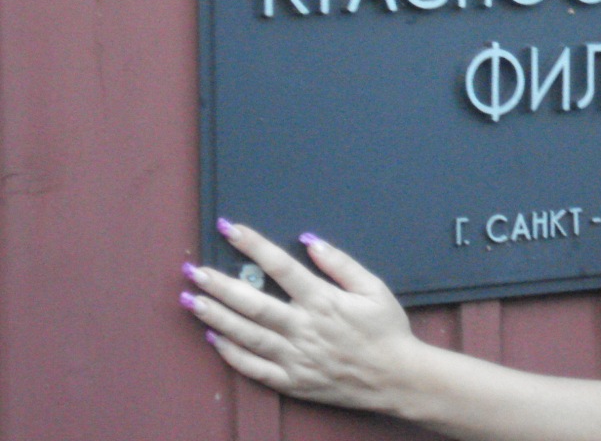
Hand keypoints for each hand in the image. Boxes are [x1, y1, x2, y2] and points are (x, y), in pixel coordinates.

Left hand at [180, 221, 416, 411]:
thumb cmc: (386, 329)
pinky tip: (214, 338)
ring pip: (247, 335)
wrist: (396, 377)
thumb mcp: (373, 288)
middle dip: (220, 285)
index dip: (253, 245)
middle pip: (254, 303)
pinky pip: (254, 368)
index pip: (281, 266)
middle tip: (194, 270)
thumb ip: (341, 263)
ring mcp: (295, 357)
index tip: (231, 229)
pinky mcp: (292, 382)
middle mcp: (304, 328)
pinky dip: (231, 354)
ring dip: (217, 316)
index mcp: (323, 301)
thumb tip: (310, 241)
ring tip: (192, 300)